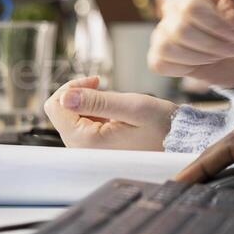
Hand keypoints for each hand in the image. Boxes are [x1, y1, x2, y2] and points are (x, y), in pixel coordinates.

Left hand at [43, 76, 174, 150]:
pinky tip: (112, 113)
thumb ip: (97, 102)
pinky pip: (80, 125)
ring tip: (112, 102)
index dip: (73, 87)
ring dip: (87, 103)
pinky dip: (92, 113)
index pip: (55, 105)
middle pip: (59, 111)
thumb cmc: (161, 125)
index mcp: (87, 141)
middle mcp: (82, 150)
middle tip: (103, 85)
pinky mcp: (94, 149)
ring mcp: (87, 151)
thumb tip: (65, 96)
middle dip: (78, 94)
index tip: (97, 82)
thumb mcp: (132, 107)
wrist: (178, 140)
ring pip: (69, 117)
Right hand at [149, 0, 233, 91]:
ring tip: (217, 55)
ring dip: (200, 58)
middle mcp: (174, 7)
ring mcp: (164, 30)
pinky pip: (158, 62)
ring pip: (167, 47)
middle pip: (180, 29)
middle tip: (232, 48)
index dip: (217, 26)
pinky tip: (198, 64)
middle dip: (212, 45)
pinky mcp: (160, 54)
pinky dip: (183, 68)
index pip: (192, 8)